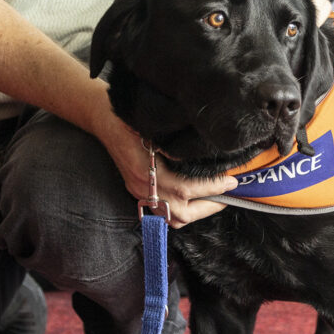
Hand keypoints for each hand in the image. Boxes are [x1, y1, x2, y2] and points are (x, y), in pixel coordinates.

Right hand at [98, 113, 238, 228]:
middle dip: (209, 205)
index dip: (211, 187)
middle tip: (228, 192)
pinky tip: (195, 199)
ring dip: (197, 211)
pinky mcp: (137, 191)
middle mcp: (141, 185)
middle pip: (180, 212)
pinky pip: (163, 212)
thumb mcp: (154, 125)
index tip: (232, 181)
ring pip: (172, 217)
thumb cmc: (130, 116)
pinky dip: (182, 210)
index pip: (184, 188)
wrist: (102, 116)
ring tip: (215, 198)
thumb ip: (177, 144)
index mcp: (144, 169)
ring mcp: (138, 191)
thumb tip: (210, 154)